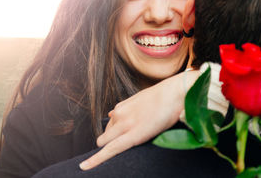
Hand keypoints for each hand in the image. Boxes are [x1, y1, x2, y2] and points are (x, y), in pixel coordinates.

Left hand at [79, 70, 199, 169]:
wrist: (175, 93)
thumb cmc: (165, 97)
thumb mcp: (141, 99)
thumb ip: (127, 108)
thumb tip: (112, 113)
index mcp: (122, 107)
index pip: (109, 125)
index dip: (111, 134)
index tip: (112, 139)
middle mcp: (119, 115)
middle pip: (104, 135)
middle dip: (108, 141)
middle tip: (122, 146)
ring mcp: (124, 125)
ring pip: (104, 143)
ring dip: (107, 148)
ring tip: (124, 150)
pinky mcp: (131, 136)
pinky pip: (109, 151)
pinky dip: (95, 160)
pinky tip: (85, 167)